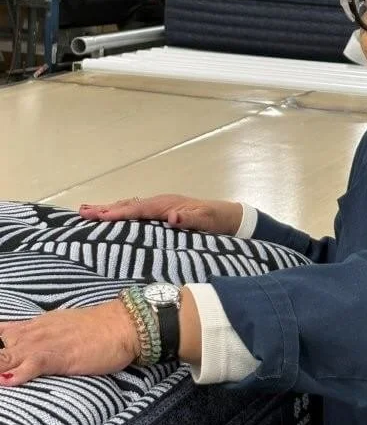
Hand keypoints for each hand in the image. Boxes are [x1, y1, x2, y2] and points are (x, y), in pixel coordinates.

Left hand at [0, 300, 138, 385]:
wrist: (124, 324)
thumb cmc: (97, 330)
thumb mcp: (62, 328)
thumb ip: (40, 338)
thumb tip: (22, 356)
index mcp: (34, 325)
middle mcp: (34, 332)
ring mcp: (44, 343)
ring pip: (5, 354)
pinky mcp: (59, 355)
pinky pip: (32, 363)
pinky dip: (16, 372)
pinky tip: (8, 380)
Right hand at [79, 195, 242, 235]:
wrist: (226, 216)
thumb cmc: (216, 220)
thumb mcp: (207, 221)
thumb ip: (191, 219)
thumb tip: (172, 217)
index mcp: (167, 205)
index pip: (138, 209)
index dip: (119, 213)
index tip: (100, 217)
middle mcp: (160, 203)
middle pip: (128, 205)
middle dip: (105, 209)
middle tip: (82, 212)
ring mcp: (159, 207)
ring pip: (129, 206)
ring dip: (109, 208)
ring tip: (86, 211)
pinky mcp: (160, 212)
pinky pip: (135, 211)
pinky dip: (119, 211)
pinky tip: (109, 216)